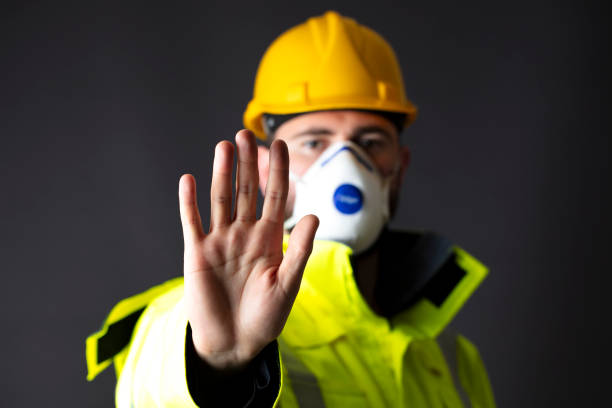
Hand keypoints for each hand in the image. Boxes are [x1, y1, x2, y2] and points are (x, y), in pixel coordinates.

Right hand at [178, 129, 318, 369]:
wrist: (235, 343)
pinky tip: (189, 179)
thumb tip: (314, 216)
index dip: (278, 171)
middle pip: (246, 191)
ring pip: (221, 200)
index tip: (281, 144)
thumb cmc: (266, 317)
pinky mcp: (197, 253)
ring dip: (222, 173)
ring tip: (224, 147)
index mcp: (269, 239)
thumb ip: (299, 251)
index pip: (277, 197)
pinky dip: (189, 202)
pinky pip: (192, 222)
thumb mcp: (288, 284)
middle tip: (246, 134)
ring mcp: (220, 241)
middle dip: (247, 163)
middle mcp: (245, 234)